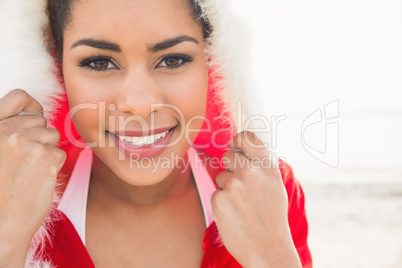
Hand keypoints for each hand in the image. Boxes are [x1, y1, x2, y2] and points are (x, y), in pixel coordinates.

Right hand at [0, 89, 65, 265]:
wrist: (0, 224)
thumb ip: (6, 131)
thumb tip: (34, 113)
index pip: (17, 96)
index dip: (31, 103)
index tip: (36, 111)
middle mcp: (5, 131)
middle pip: (40, 120)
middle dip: (39, 136)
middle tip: (26, 160)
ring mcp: (25, 143)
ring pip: (52, 135)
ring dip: (46, 150)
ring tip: (29, 170)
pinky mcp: (44, 158)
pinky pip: (59, 153)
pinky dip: (53, 166)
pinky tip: (37, 179)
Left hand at [211, 131, 300, 267]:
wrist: (267, 248)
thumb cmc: (271, 218)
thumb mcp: (275, 186)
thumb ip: (260, 166)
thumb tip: (242, 151)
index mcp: (267, 167)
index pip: (247, 138)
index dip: (238, 141)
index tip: (236, 147)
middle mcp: (251, 172)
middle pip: (228, 155)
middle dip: (230, 167)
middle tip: (241, 187)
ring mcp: (234, 185)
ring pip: (221, 176)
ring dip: (226, 188)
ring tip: (241, 206)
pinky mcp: (219, 199)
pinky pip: (215, 193)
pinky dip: (221, 203)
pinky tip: (234, 215)